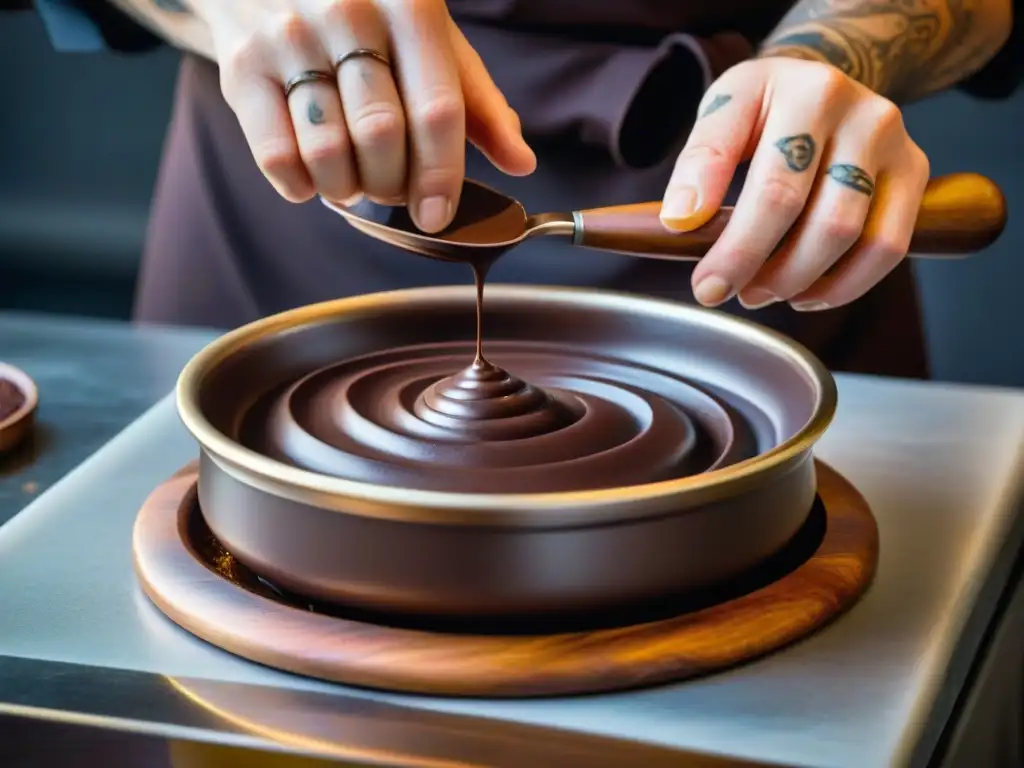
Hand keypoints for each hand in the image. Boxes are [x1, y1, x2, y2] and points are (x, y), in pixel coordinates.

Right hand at [193, 0, 536, 230]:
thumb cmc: (368, 10)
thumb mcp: (429, 37)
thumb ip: (475, 101)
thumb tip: (521, 163)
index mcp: (410, 4)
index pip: (436, 110)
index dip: (441, 176)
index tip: (436, 216)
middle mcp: (348, 11)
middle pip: (382, 136)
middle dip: (391, 185)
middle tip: (390, 188)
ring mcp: (289, 35)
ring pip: (328, 152)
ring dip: (347, 190)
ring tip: (353, 181)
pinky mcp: (241, 64)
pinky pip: (276, 156)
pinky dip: (300, 186)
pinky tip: (313, 178)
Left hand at [660, 57, 929, 311]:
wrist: (820, 84)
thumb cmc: (764, 107)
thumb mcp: (723, 111)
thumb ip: (700, 159)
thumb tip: (682, 219)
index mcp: (806, 91)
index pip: (773, 185)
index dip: (736, 246)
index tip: (705, 285)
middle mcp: (861, 112)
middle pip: (816, 218)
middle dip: (764, 270)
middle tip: (723, 292)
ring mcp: (893, 143)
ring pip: (853, 237)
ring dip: (799, 281)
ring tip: (758, 292)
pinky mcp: (914, 172)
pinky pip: (888, 247)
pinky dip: (843, 285)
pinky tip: (805, 294)